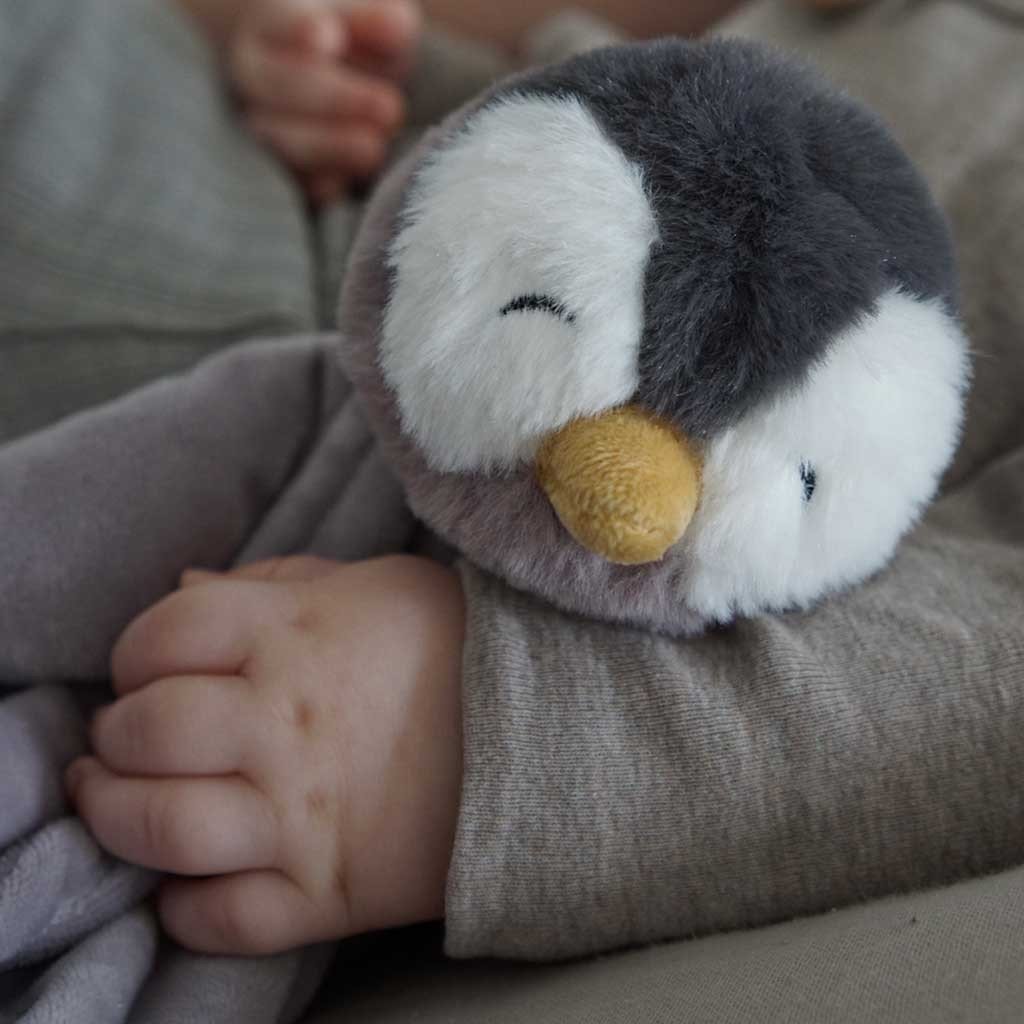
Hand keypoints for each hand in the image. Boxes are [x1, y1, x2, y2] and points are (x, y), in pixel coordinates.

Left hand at [67, 555, 463, 954]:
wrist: (555, 733)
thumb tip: (182, 586)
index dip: (134, 652)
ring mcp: (305, 816)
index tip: (146, 668)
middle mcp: (287, 723)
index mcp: (296, 633)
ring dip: (116, 818)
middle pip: (146, 732)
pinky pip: (224, 921)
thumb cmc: (459, 647)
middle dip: (115, 737)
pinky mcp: (330, 893)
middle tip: (124, 738)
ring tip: (115, 802)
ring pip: (164, 830)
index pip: (162, 633)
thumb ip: (278, 579)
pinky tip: (184, 881)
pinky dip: (183, 909)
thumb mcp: (378, 584)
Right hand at [228, 0, 421, 201]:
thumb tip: (398, 27)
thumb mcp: (373, 22)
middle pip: (277, 83)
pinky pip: (291, 182)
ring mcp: (261, 125)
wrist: (339, 86)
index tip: (329, 37)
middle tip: (390, 108)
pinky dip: (318, 184)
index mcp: (271, 25)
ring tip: (375, 149)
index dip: (300, 30)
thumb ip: (380, 21)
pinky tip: (342, 183)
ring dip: (329, 146)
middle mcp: (255, 75)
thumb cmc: (358, 44)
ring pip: (278, 138)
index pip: (278, 22)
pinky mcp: (281, 171)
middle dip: (334, 98)